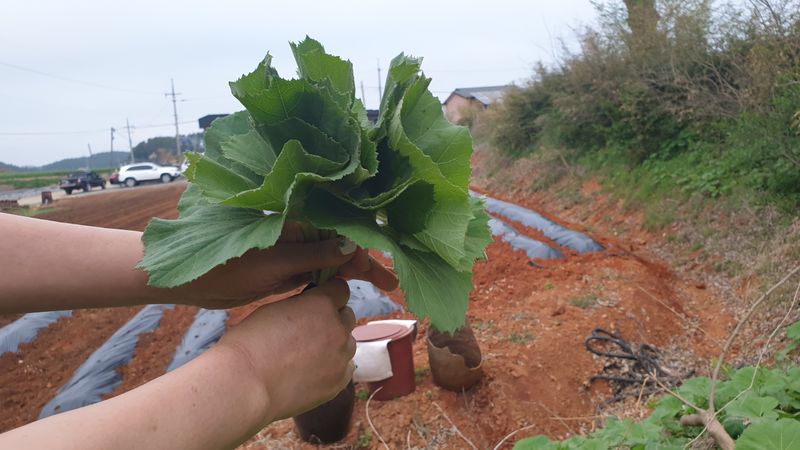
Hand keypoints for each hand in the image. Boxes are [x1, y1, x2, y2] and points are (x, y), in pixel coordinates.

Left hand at [175, 222, 397, 308]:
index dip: (361, 247)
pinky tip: (351, 289)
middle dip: (366, 262)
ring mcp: (292, 253)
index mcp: (296, 221)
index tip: (376, 266)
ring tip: (382, 286)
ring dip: (355, 272)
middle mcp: (298, 233)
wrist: (193, 281)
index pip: (339, 230)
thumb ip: (313, 254)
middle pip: (340, 245)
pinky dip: (335, 281)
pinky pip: (318, 273)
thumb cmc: (229, 264)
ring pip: (332, 261)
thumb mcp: (276, 261)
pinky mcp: (286, 271)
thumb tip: (351, 247)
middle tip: (391, 284)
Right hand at [216, 279, 356, 421]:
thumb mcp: (276, 308)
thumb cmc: (250, 343)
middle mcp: (338, 327)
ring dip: (334, 345)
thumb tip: (311, 309)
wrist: (246, 383)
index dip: (329, 294)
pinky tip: (311, 373)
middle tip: (310, 332)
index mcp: (322, 303)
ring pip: (347, 343)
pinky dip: (333, 368)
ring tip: (307, 356)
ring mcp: (342, 356)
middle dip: (333, 320)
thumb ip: (302, 306)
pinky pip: (345, 368)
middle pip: (346, 316)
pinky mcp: (340, 380)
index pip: (341, 289)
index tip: (319, 302)